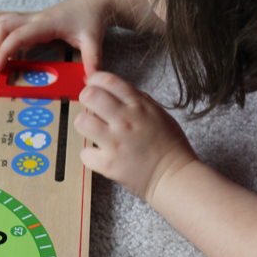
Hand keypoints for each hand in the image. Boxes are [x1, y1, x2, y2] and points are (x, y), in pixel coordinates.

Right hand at [0, 0, 108, 76]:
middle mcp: (37, 18)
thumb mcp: (93, 39)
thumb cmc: (93, 18)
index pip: (18, 36)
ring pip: (5, 22)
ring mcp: (35, 17)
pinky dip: (0, 25)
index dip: (5, 50)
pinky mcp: (36, 18)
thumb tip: (91, 78)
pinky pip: (12, 19)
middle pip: (5, 27)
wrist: (97, 1)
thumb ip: (92, 58)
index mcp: (46, 24)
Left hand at [74, 72, 197, 201]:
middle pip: (90, 95)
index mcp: (139, 106)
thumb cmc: (170, 146)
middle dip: (86, 97)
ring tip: (93, 130)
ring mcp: (115, 142)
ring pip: (82, 121)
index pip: (108, 81)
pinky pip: (85, 153)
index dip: (95, 80)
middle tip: (90, 106)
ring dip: (85, 124)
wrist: (174, 177)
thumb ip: (137, 99)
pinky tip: (100, 155)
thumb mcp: (159, 113)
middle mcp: (125, 121)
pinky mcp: (108, 164)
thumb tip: (114, 88)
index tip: (92, 85)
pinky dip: (90, 155)